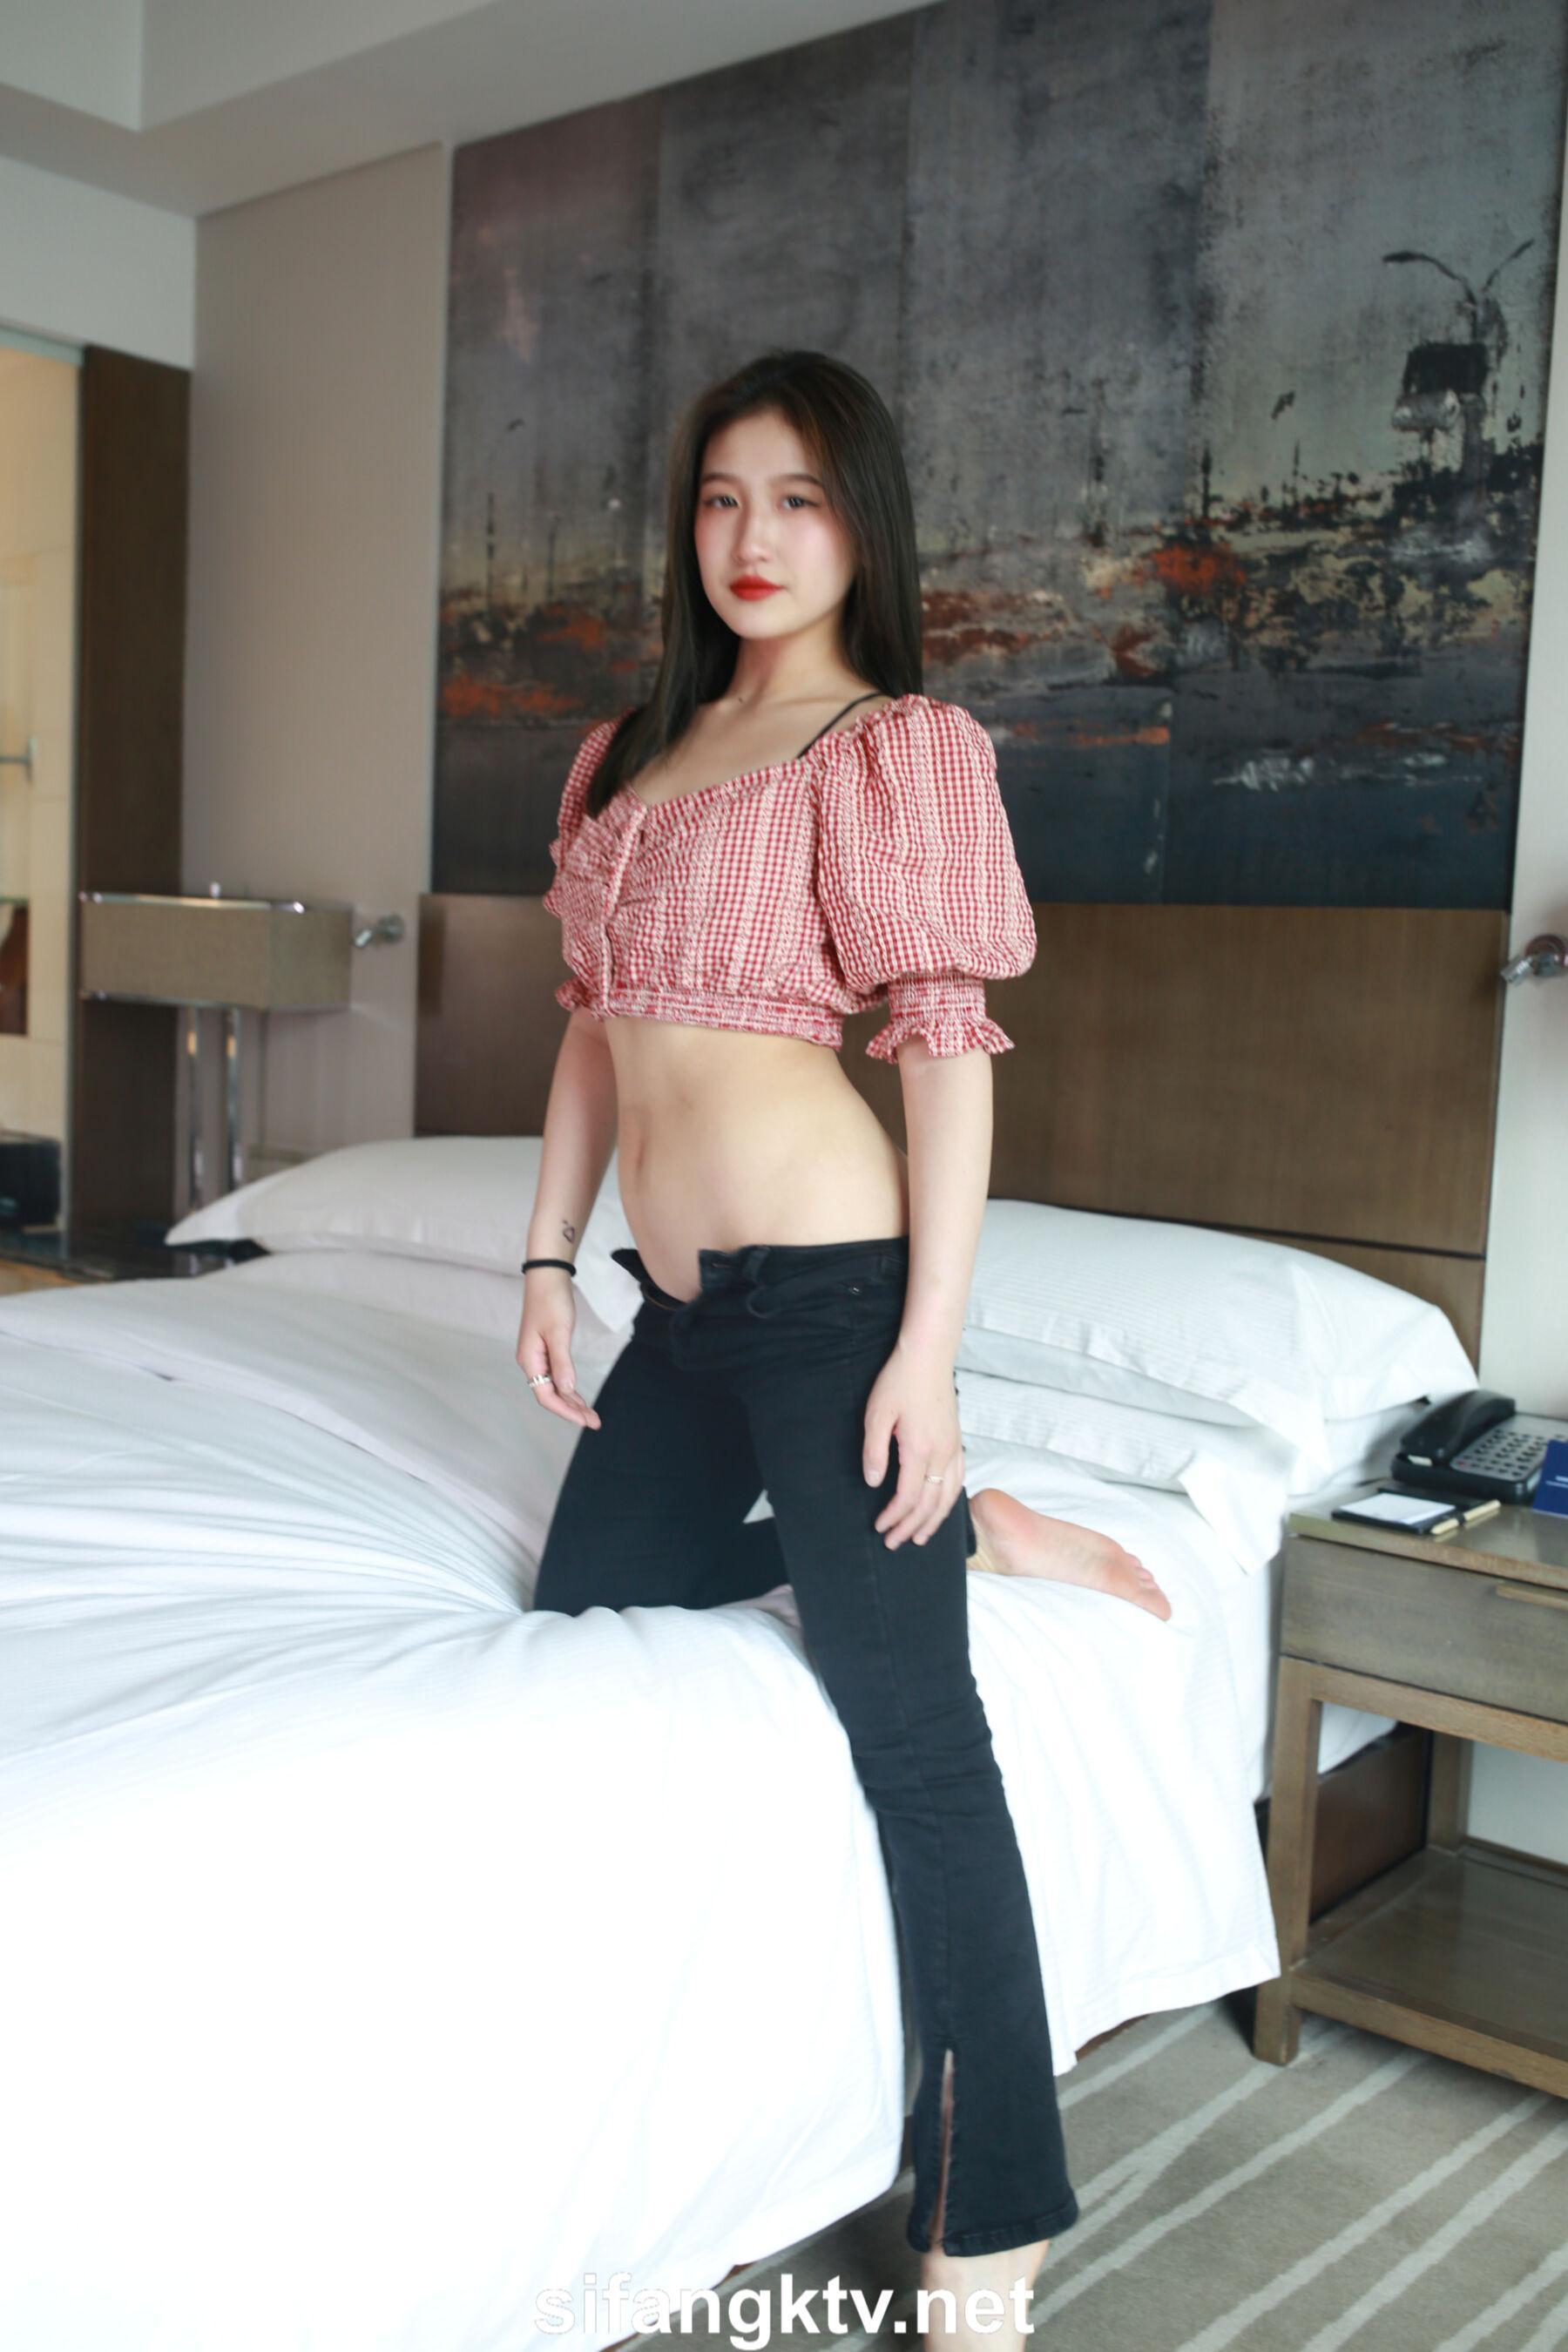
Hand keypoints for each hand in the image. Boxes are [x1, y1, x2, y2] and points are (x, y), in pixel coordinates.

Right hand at [516, 1271, 600, 1429]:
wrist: (548, 1277)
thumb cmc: (551, 1302)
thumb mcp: (558, 1333)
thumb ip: (562, 1363)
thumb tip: (567, 1390)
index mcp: (529, 1360)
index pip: (545, 1395)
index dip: (564, 1411)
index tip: (584, 1420)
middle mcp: (531, 1362)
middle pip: (549, 1395)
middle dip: (571, 1410)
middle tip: (594, 1422)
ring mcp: (538, 1357)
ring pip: (554, 1387)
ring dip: (571, 1401)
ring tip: (590, 1414)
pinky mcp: (546, 1350)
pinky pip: (556, 1376)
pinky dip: (569, 1388)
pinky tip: (579, 1397)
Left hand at [863, 1337, 963, 1549]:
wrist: (929, 1356)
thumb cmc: (900, 1381)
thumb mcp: (877, 1414)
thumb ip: (875, 1451)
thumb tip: (874, 1483)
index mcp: (920, 1449)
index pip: (908, 1497)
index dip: (894, 1517)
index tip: (879, 1528)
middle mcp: (942, 1453)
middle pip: (929, 1503)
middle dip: (911, 1527)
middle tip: (895, 1543)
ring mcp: (954, 1447)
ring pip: (948, 1495)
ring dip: (935, 1520)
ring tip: (921, 1537)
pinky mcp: (957, 1440)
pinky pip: (958, 1479)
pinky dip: (950, 1500)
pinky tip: (942, 1506)